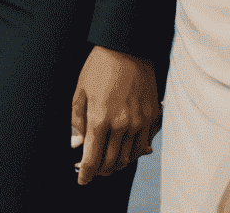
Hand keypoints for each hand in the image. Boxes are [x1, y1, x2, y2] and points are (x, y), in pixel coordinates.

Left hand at [70, 46, 161, 184]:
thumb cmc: (99, 67)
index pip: (92, 157)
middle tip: (92, 171)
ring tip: (106, 164)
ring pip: (128, 158)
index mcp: (100, 118)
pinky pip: (142, 146)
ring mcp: (139, 123)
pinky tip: (123, 152)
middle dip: (100, 171)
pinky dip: (132, 155)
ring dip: (116, 165)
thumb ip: (77, 120)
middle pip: (111, 162)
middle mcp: (121, 125)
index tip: (81, 180)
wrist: (127, 48)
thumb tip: (77, 144)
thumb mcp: (80, 90)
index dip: (86, 173)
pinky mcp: (152, 119)